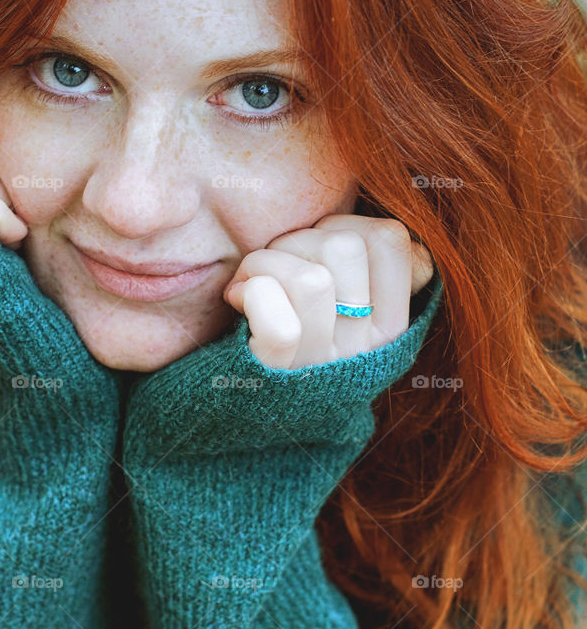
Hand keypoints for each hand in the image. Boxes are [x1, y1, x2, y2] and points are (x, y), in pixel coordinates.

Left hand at [221, 214, 436, 370]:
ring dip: (266, 261)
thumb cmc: (290, 330)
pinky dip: (251, 292)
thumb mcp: (345, 303)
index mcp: (389, 324)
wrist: (245, 404)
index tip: (316, 250)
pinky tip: (237, 298)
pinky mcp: (277, 375)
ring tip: (251, 280)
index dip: (345, 224)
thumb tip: (390, 233)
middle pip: (344, 247)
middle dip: (298, 240)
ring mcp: (322, 364)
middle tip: (277, 266)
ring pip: (311, 280)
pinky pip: (280, 326)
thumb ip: (369, 266)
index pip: (391, 239)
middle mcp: (364, 348)